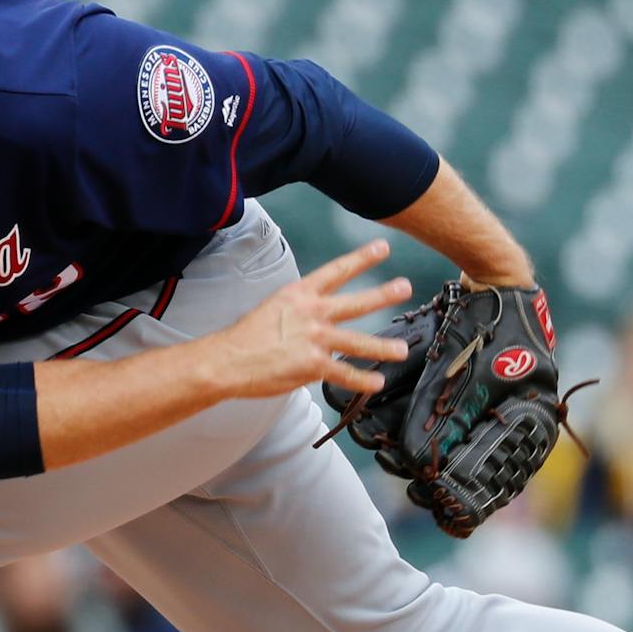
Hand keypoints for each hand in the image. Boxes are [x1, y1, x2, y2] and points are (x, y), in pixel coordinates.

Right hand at [204, 239, 412, 400]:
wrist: (228, 360)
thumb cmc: (245, 337)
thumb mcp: (272, 308)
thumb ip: (298, 311)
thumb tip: (312, 320)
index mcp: (300, 294)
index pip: (336, 271)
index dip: (361, 258)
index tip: (382, 248)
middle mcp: (311, 313)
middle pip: (356, 302)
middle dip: (384, 294)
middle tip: (404, 287)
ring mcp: (314, 339)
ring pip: (358, 342)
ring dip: (383, 347)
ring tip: (401, 350)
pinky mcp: (312, 365)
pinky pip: (344, 374)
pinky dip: (362, 381)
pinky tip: (375, 382)